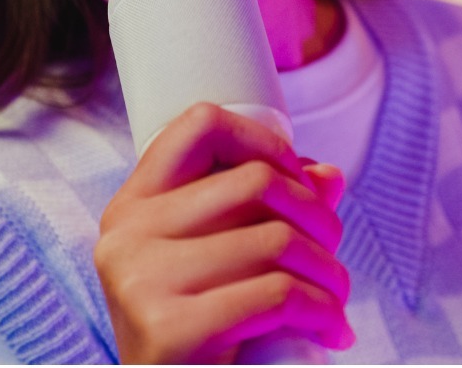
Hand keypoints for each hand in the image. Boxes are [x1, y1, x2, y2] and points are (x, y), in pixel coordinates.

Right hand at [94, 102, 354, 363]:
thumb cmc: (202, 337)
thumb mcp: (223, 264)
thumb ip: (267, 212)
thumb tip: (327, 176)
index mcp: (134, 206)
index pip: (199, 125)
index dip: (263, 140)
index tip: (297, 180)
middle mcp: (126, 235)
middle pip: (254, 181)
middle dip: (317, 216)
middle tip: (332, 253)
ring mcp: (141, 282)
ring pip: (276, 239)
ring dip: (329, 271)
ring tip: (334, 299)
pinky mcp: (170, 331)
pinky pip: (278, 295)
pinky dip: (322, 310)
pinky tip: (329, 330)